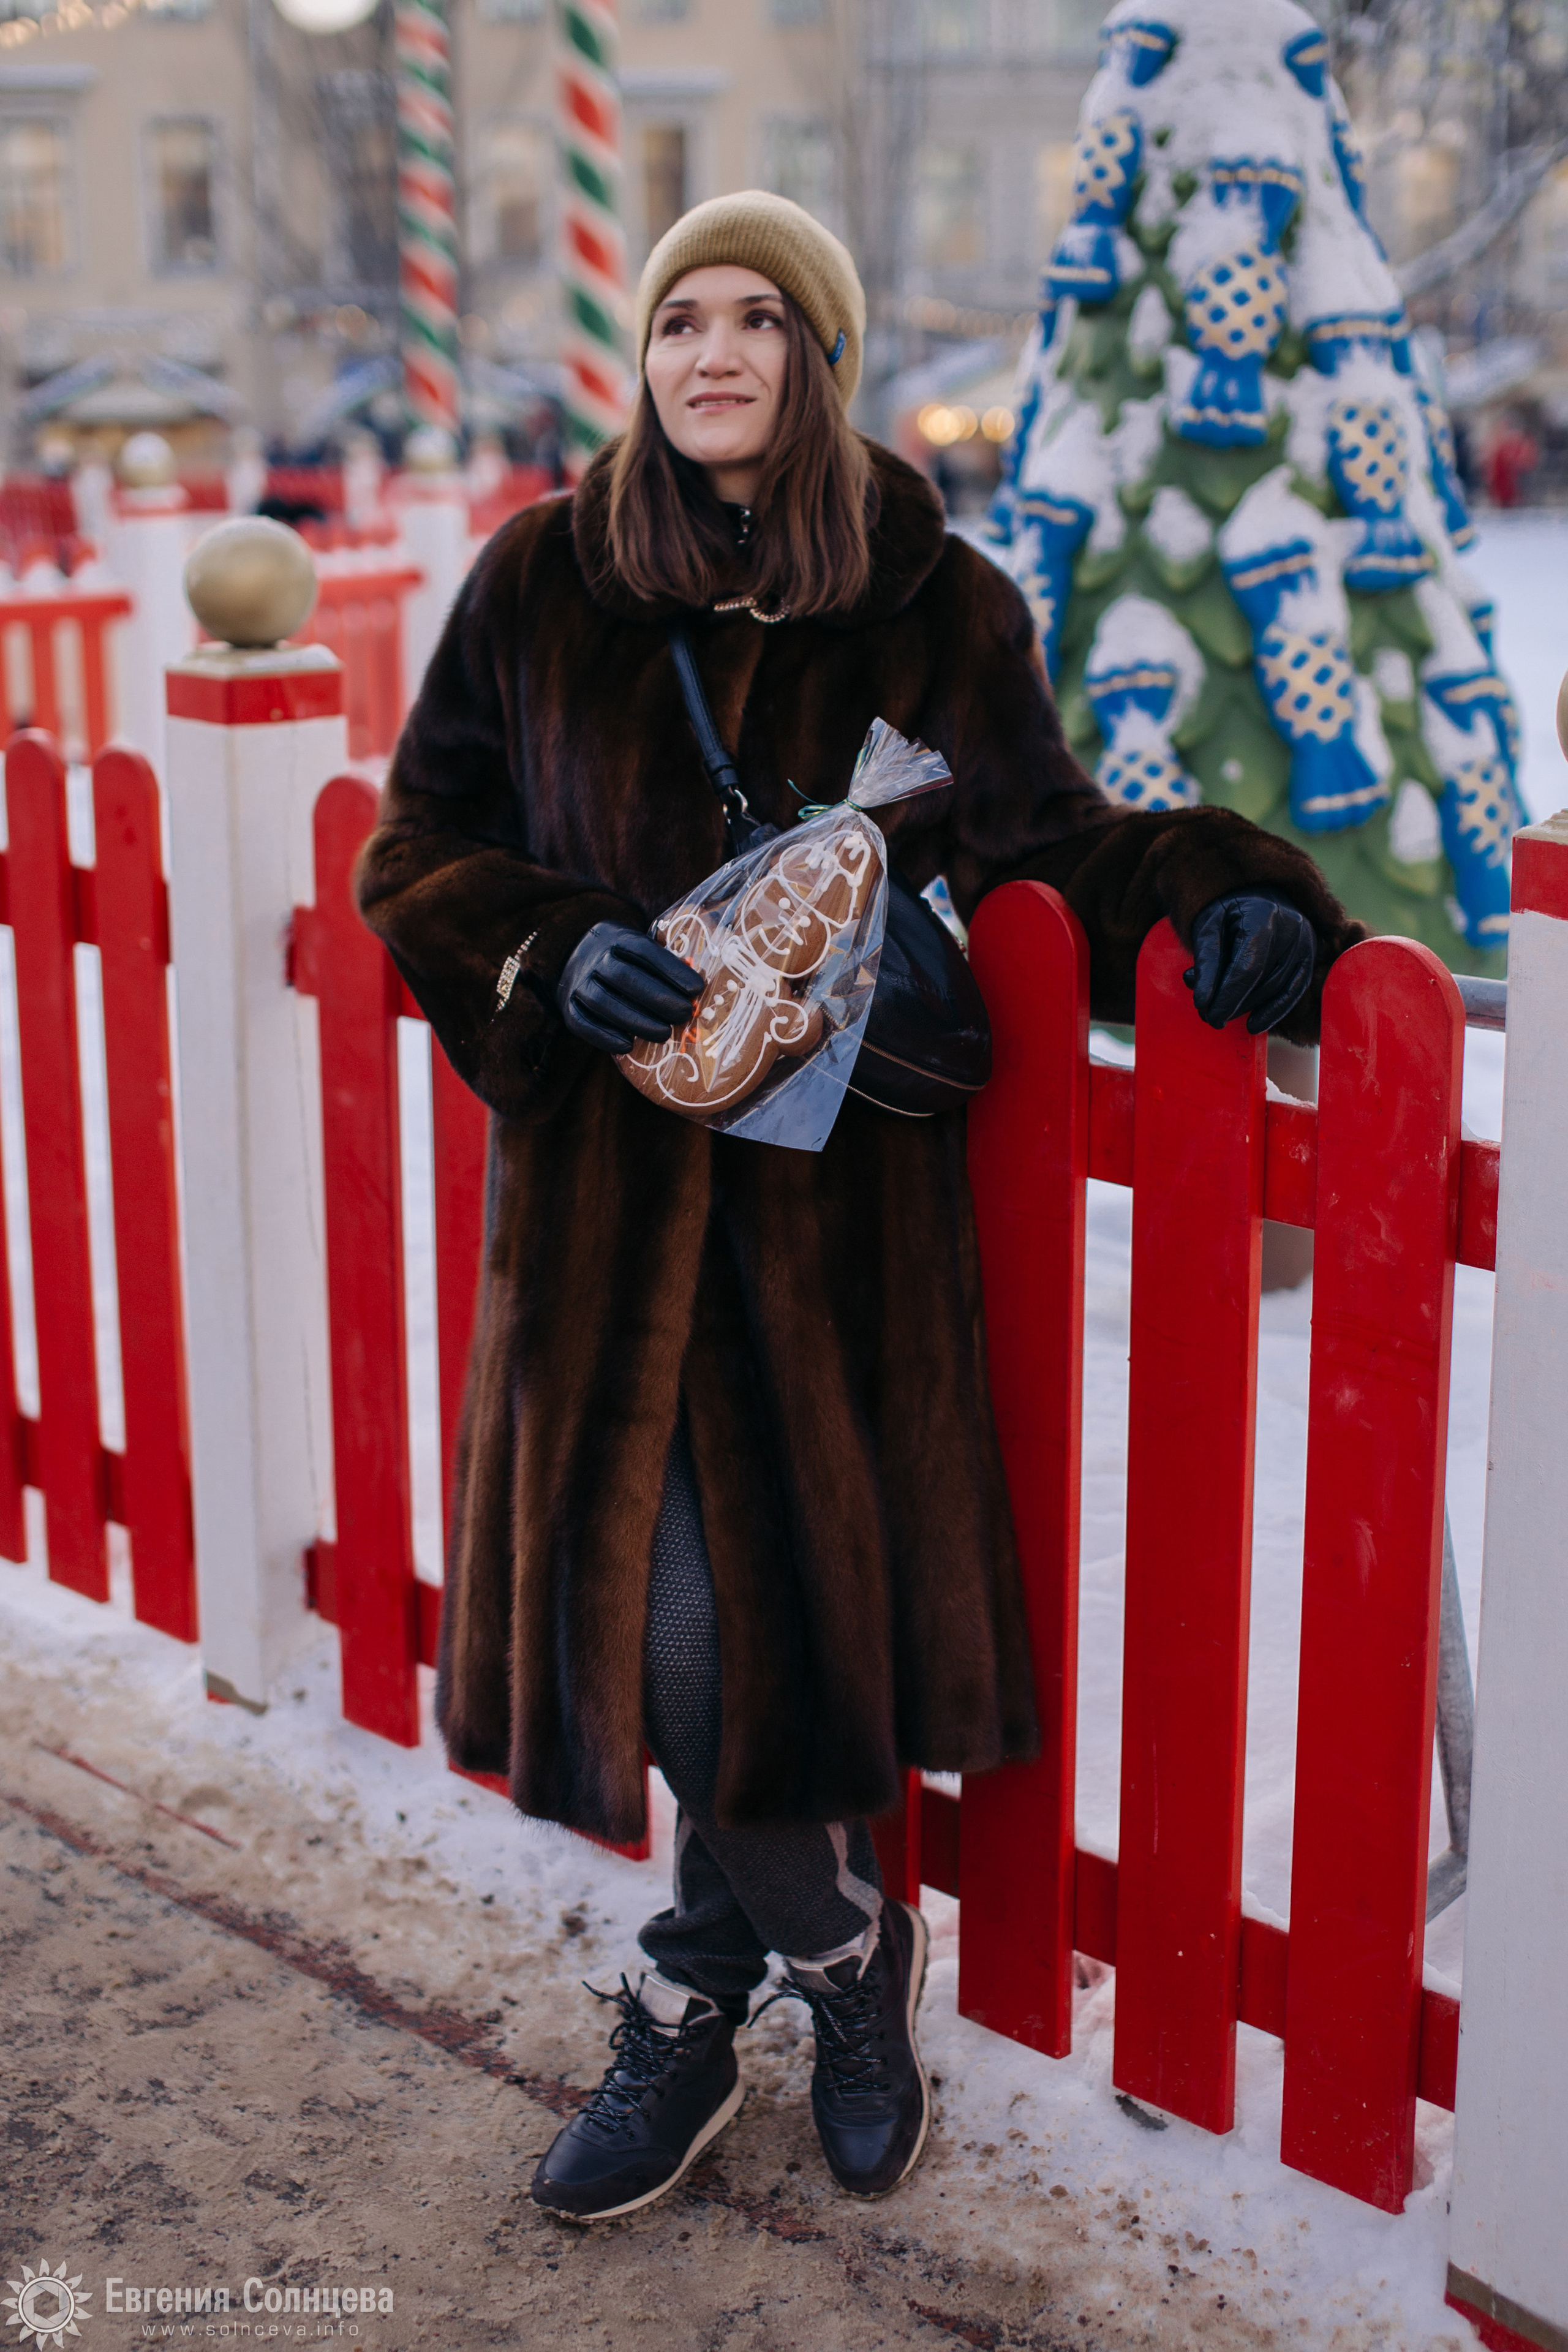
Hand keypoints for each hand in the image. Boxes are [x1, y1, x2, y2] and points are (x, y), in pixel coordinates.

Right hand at [556, 922, 701, 1053]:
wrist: (575, 956)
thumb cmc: (623, 957)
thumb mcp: (639, 947)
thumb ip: (662, 962)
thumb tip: (698, 991)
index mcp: (618, 938)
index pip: (645, 952)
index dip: (671, 971)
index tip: (697, 989)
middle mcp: (595, 958)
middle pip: (625, 978)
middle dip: (658, 998)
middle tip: (684, 1015)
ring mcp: (578, 982)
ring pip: (603, 1002)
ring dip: (636, 1021)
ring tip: (663, 1034)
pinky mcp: (567, 1005)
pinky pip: (582, 1023)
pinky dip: (604, 1037)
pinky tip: (628, 1046)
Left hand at [1184, 889, 1315, 1035]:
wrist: (1257, 893)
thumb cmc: (1227, 909)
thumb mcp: (1207, 925)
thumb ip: (1206, 961)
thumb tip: (1203, 1002)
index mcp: (1264, 914)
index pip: (1248, 966)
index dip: (1228, 995)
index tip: (1208, 1014)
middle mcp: (1292, 928)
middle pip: (1262, 981)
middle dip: (1233, 1003)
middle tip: (1207, 1015)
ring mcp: (1305, 943)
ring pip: (1276, 989)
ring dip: (1246, 1008)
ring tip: (1220, 1013)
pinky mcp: (1308, 958)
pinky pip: (1293, 992)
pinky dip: (1274, 1012)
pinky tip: (1254, 1025)